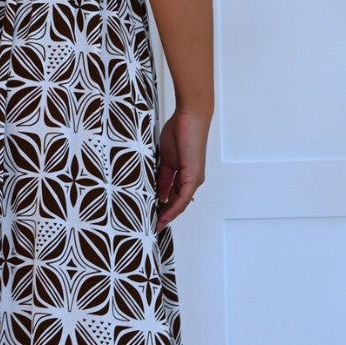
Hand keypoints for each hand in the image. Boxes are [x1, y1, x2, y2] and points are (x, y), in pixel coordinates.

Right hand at [154, 107, 209, 230]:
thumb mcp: (166, 159)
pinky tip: (164, 216)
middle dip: (165, 217)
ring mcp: (194, 179)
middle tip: (151, 227)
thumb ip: (163, 176)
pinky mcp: (193, 175)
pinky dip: (173, 208)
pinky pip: (183, 197)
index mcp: (185, 175)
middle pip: (178, 205)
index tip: (152, 218)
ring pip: (181, 204)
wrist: (190, 117)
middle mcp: (192, 180)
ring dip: (168, 216)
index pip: (174, 198)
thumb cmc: (179, 131)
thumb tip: (158, 193)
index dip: (164, 209)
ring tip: (155, 226)